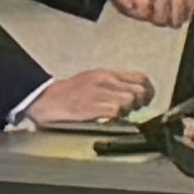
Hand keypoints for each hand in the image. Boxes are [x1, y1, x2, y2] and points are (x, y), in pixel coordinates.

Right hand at [26, 66, 156, 127]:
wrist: (46, 100)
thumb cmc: (70, 94)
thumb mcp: (94, 81)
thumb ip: (115, 85)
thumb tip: (135, 96)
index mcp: (107, 73)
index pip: (141, 78)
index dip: (148, 91)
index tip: (145, 101)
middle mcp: (106, 81)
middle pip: (140, 91)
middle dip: (140, 104)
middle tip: (131, 111)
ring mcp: (100, 93)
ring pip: (129, 102)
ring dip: (126, 112)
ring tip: (115, 115)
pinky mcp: (93, 107)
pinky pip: (116, 112)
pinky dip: (115, 118)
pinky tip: (107, 120)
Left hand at [83, 0, 193, 28]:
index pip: (186, 10)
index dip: (191, 3)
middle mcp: (157, 5)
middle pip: (176, 22)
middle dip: (180, 8)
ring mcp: (143, 8)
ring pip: (161, 22)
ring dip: (165, 8)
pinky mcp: (128, 7)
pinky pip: (142, 14)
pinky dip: (146, 4)